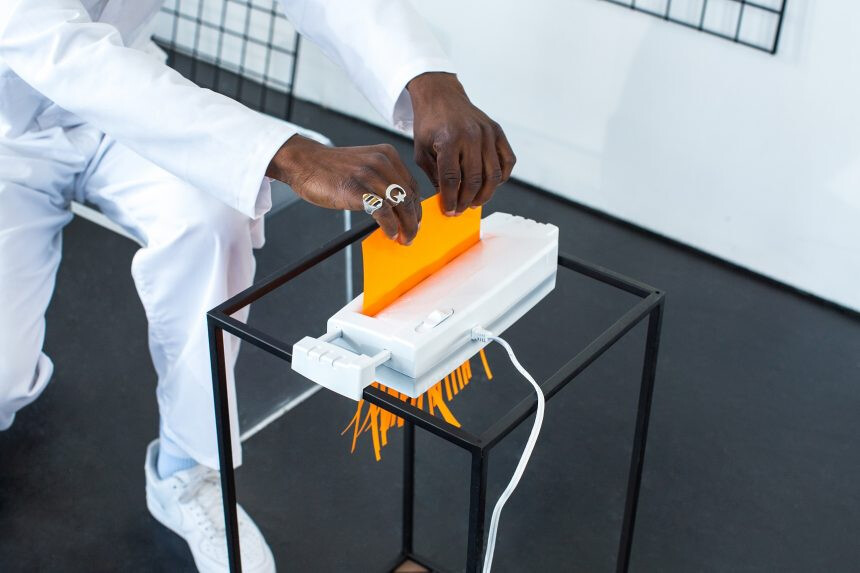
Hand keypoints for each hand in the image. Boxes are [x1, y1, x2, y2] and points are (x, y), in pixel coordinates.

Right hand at [267, 135, 421, 243]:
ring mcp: (369, 175)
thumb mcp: (364, 165)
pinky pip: (383, 211)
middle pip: (409, 196)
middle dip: (413, 220)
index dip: (416, 207)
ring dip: (405, 226)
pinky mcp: (356, 189)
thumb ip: (382, 179)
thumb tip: (398, 206)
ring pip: (400, 205)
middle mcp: (382, 162)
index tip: (415, 221)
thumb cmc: (331, 168)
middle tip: (411, 235)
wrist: (304, 162)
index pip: (412, 185)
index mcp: (387, 155)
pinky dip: (390, 226)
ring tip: (403, 238)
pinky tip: (389, 233)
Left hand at [408, 72, 515, 214]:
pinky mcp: (498, 132)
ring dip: (485, 194)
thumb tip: (448, 200)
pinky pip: (507, 161)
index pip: (452, 179)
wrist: (441, 96)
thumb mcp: (422, 152)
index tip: (449, 211)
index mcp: (448, 140)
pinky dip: (501, 177)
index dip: (451, 199)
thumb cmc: (429, 125)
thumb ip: (435, 177)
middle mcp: (471, 136)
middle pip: (474, 180)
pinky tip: (490, 185)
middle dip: (466, 200)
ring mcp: (487, 133)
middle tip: (460, 210)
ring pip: (493, 175)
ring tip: (474, 202)